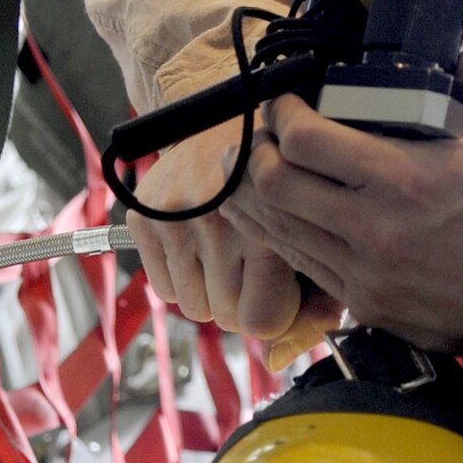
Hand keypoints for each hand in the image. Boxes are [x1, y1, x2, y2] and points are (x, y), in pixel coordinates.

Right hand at [127, 118, 342, 340]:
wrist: (218, 106)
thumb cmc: (279, 169)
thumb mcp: (314, 222)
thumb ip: (318, 293)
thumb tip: (285, 356)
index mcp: (270, 224)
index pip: (262, 320)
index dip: (276, 312)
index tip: (281, 287)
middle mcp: (219, 222)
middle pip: (226, 318)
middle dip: (242, 299)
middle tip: (252, 262)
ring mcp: (177, 220)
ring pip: (194, 308)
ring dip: (212, 289)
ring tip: (227, 247)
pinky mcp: (144, 218)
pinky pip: (165, 290)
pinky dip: (183, 276)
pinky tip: (200, 240)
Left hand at [217, 44, 462, 350]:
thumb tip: (460, 42)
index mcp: (407, 180)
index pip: (305, 142)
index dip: (281, 112)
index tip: (286, 98)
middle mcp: (374, 232)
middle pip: (273, 187)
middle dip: (259, 151)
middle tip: (270, 131)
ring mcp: (366, 276)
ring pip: (279, 233)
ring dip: (262, 196)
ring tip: (266, 168)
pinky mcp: (371, 307)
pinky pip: (306, 270)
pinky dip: (289, 238)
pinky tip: (297, 216)